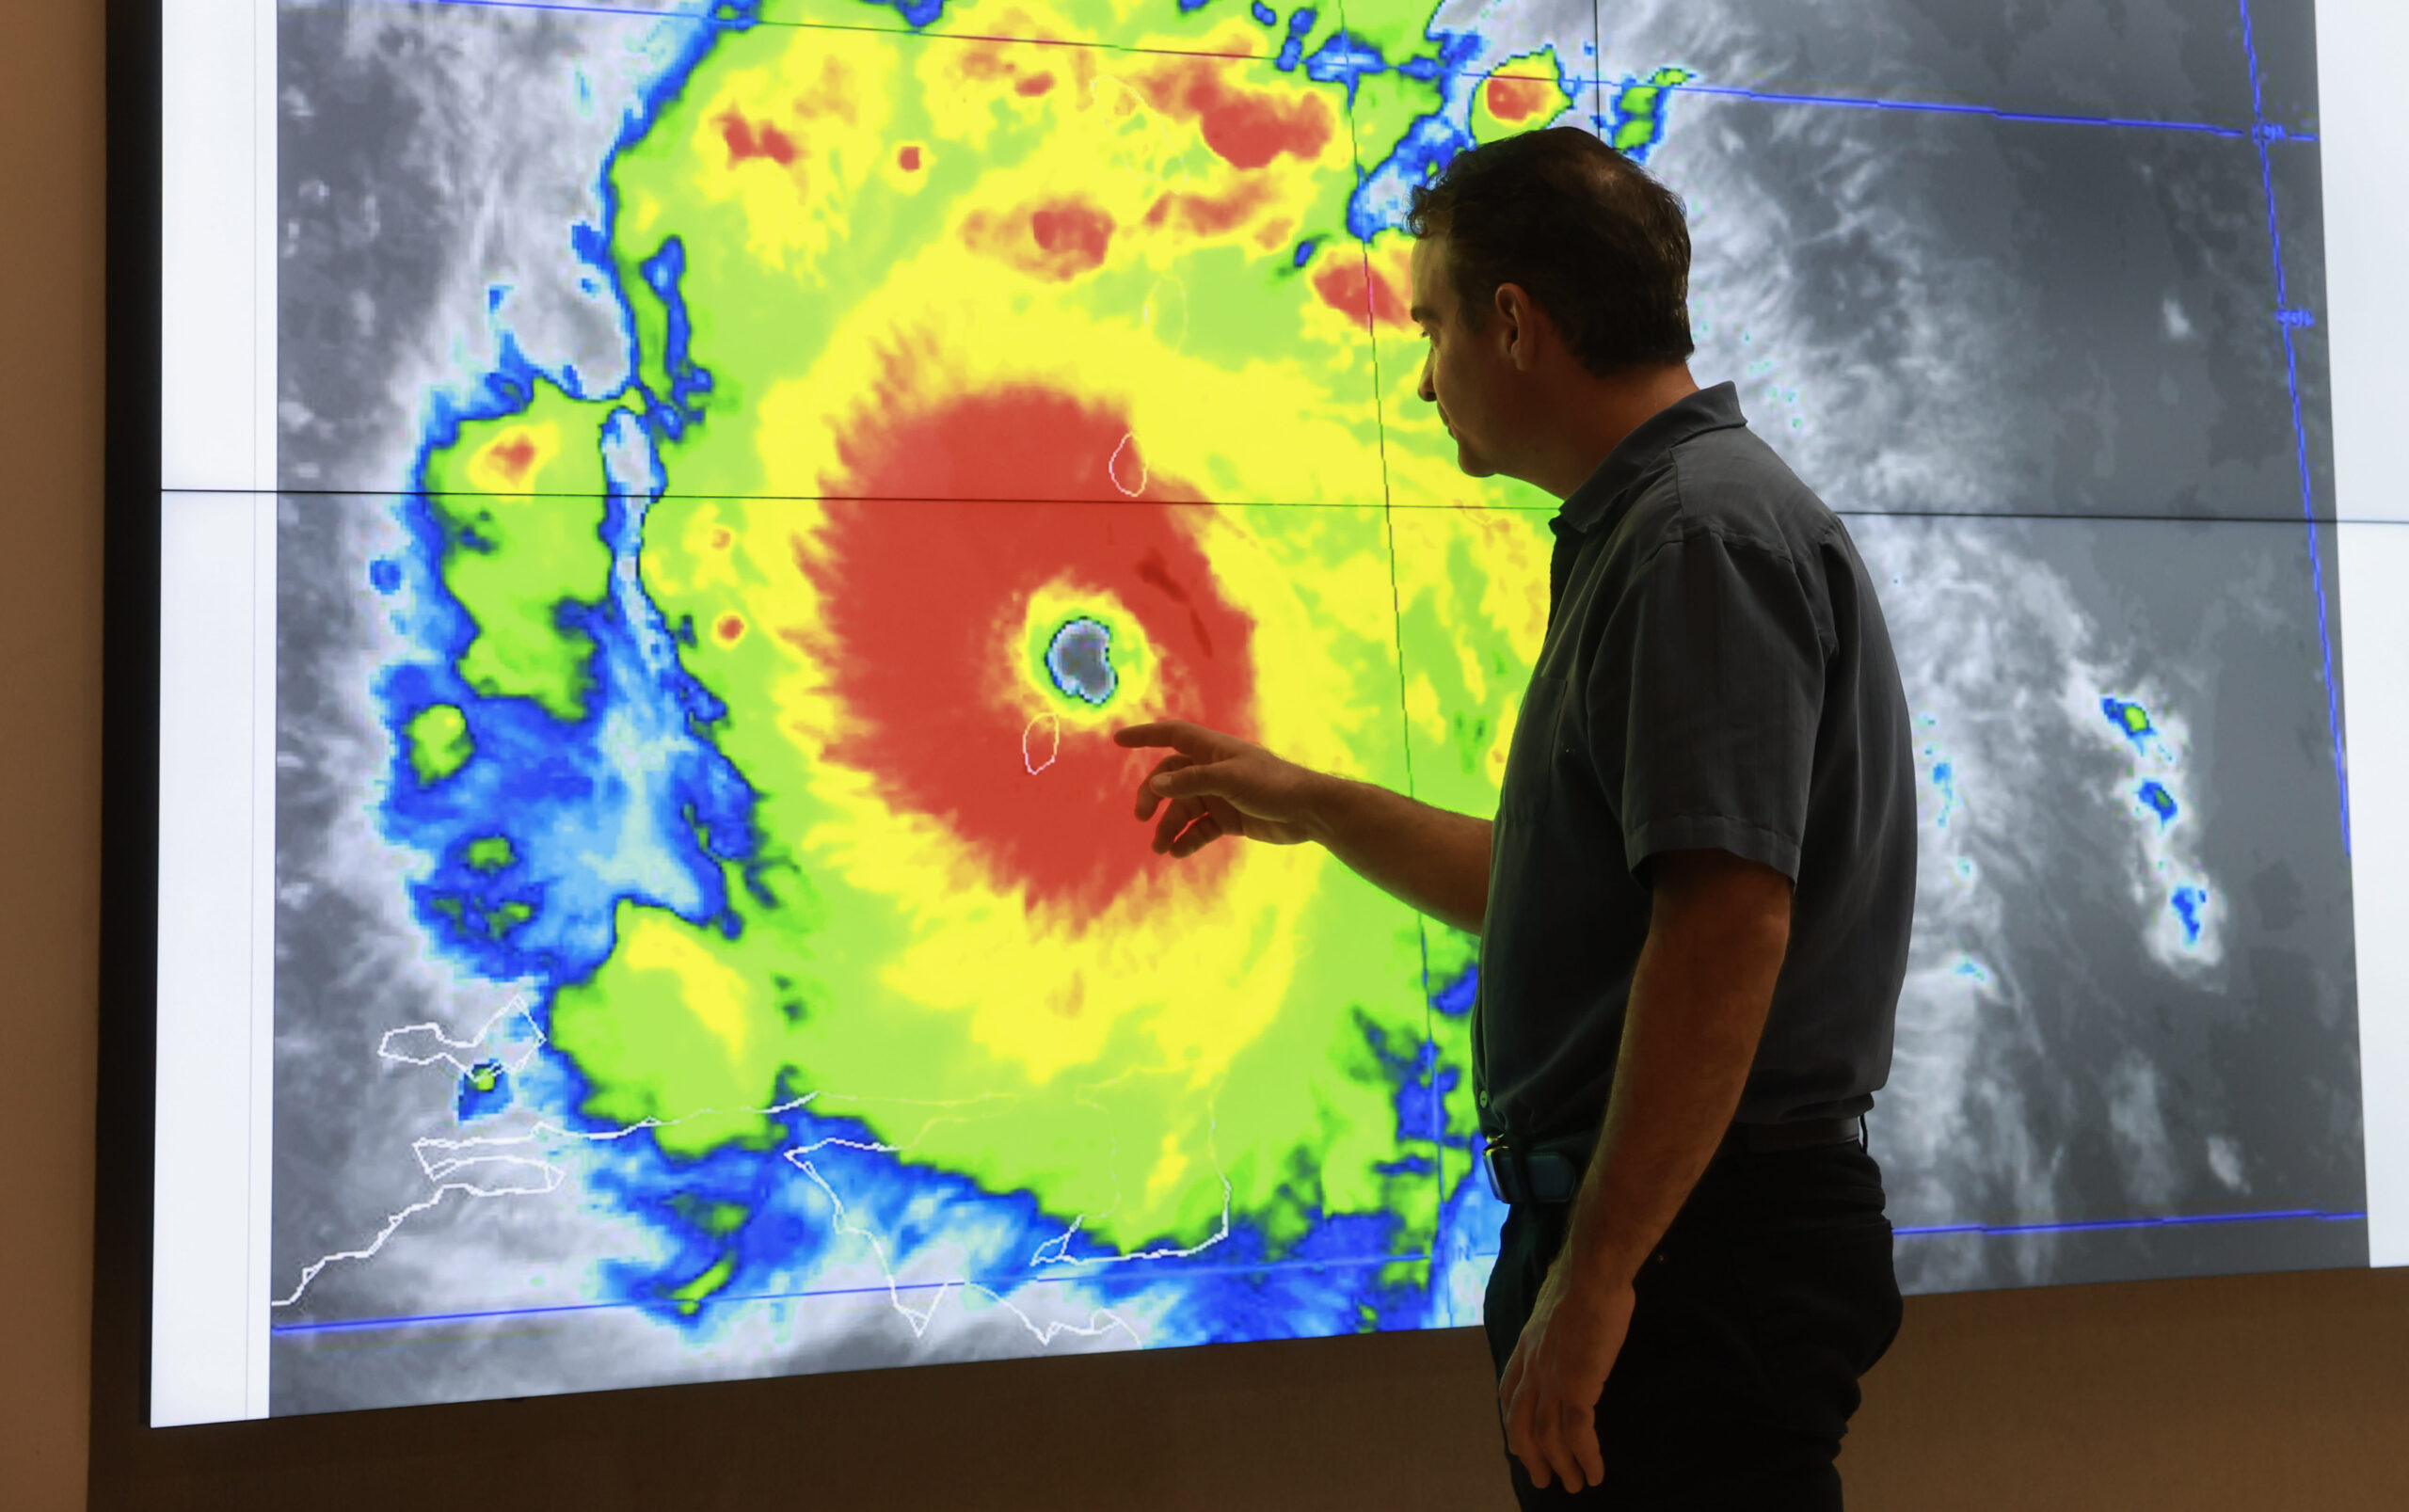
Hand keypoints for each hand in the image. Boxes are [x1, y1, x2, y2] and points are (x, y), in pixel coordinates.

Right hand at [1112, 720, 1324, 856]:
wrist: (1309, 812)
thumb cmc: (1272, 785)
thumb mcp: (1228, 780)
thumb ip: (1191, 782)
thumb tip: (1154, 784)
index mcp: (1213, 750)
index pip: (1172, 736)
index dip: (1145, 735)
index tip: (1117, 740)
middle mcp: (1213, 769)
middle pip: (1171, 778)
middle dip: (1154, 796)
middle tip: (1141, 817)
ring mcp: (1220, 795)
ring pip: (1184, 808)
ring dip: (1170, 826)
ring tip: (1160, 847)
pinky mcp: (1229, 819)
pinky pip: (1200, 828)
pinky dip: (1188, 839)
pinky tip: (1179, 851)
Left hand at [1498, 1258, 1634, 1494]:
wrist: (1591, 1273)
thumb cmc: (1581, 1280)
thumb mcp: (1555, 1304)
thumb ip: (1557, 1322)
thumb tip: (1567, 1315)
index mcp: (1525, 1349)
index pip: (1508, 1395)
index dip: (1514, 1423)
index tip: (1521, 1442)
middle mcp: (1532, 1369)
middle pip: (1521, 1424)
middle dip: (1531, 1456)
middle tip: (1545, 1479)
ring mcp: (1552, 1380)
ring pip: (1548, 1437)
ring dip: (1562, 1465)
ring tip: (1577, 1484)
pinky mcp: (1577, 1387)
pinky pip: (1578, 1434)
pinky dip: (1587, 1458)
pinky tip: (1596, 1472)